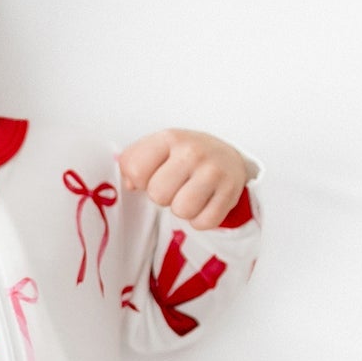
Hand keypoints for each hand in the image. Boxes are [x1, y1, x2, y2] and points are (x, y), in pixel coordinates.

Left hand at [118, 129, 250, 228]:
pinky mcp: (231, 191)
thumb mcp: (156, 149)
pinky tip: (204, 203)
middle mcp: (193, 151)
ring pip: (181, 210)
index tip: (154, 175)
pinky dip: (200, 220)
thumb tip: (130, 185)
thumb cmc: (183, 157)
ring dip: (182, 210)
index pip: (135, 170)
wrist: (226, 157)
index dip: (140, 180)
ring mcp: (214, 171)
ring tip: (189, 195)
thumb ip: (132, 163)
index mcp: (170, 138)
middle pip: (158, 194)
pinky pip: (203, 222)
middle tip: (175, 187)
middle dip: (162, 197)